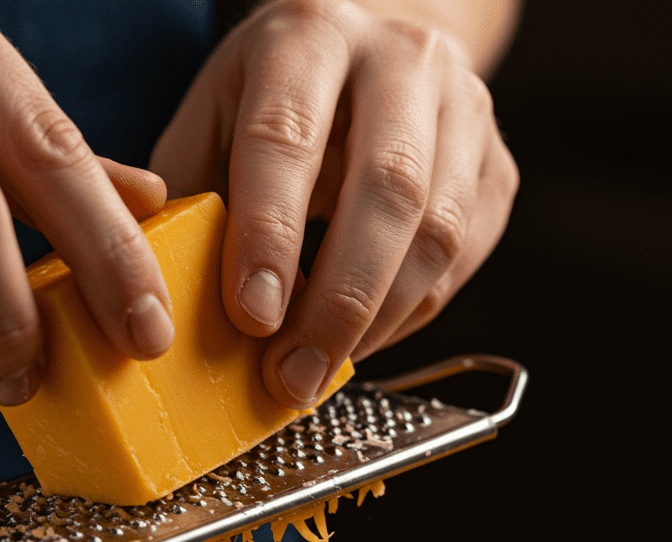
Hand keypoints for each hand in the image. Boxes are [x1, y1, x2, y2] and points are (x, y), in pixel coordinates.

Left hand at [151, 0, 518, 407]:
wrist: (374, 53)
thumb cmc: (274, 103)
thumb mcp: (212, 121)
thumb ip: (190, 196)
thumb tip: (175, 298)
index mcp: (307, 37)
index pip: (288, 139)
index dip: (270, 236)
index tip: (251, 318)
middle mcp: (401, 60)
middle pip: (388, 189)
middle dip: (337, 301)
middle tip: (292, 375)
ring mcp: (465, 110)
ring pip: (439, 231)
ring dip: (376, 320)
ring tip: (320, 372)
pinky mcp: (495, 166)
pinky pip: (464, 258)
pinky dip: (411, 315)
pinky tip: (361, 340)